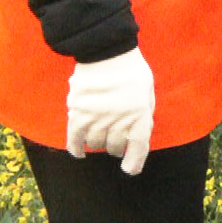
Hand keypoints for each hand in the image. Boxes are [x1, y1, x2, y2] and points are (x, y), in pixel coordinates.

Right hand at [66, 47, 155, 174]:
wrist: (107, 53)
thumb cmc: (131, 70)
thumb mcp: (147, 93)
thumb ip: (142, 114)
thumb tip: (136, 133)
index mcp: (140, 116)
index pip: (138, 148)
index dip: (134, 162)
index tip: (130, 169)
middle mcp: (119, 122)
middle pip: (114, 147)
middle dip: (116, 147)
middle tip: (115, 141)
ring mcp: (97, 120)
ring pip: (95, 144)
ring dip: (98, 143)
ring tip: (99, 135)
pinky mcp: (77, 115)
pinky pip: (74, 140)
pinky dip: (76, 148)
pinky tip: (79, 152)